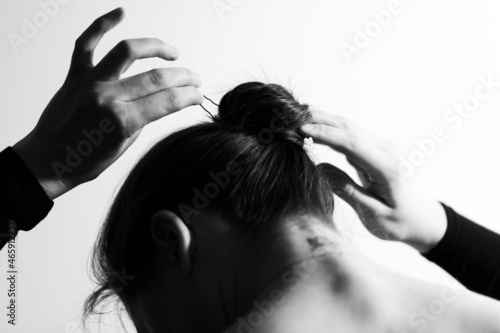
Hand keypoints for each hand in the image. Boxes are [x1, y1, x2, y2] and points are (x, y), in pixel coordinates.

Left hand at [12, 8, 202, 199]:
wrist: (48, 160)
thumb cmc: (86, 159)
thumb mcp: (126, 144)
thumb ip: (144, 118)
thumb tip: (165, 99)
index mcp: (122, 121)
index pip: (168, 101)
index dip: (190, 96)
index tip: (199, 94)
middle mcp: (106, 97)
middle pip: (156, 77)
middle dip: (183, 76)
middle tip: (195, 78)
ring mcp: (89, 82)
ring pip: (128, 52)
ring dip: (156, 47)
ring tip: (172, 52)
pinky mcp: (74, 75)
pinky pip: (86, 43)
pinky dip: (102, 24)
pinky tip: (121, 12)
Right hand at [301, 110, 446, 252]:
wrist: (416, 216)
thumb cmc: (397, 220)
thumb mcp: (372, 213)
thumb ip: (347, 190)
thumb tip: (320, 167)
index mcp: (386, 167)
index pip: (352, 143)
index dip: (325, 135)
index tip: (301, 130)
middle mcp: (384, 150)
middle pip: (347, 128)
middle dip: (318, 120)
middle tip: (288, 118)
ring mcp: (378, 146)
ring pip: (346, 127)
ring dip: (321, 120)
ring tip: (294, 118)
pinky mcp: (371, 147)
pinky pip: (346, 134)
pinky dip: (327, 129)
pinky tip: (310, 127)